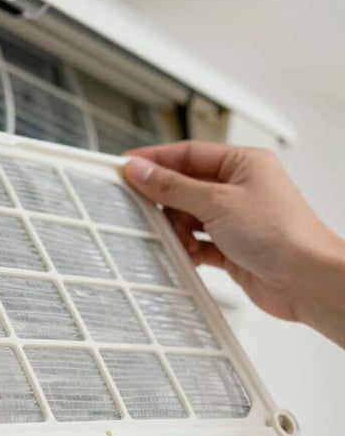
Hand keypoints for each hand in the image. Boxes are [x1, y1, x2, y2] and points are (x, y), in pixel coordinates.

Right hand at [123, 141, 344, 345]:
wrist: (309, 281)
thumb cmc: (284, 235)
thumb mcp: (217, 202)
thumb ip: (173, 187)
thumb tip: (142, 171)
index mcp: (243, 164)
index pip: (188, 153)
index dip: (155, 159)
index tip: (126, 166)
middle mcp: (240, 189)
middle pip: (185, 186)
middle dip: (166, 200)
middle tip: (141, 205)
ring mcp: (236, 219)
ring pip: (188, 216)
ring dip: (178, 228)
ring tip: (174, 236)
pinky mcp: (232, 247)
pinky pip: (197, 242)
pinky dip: (188, 248)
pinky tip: (187, 254)